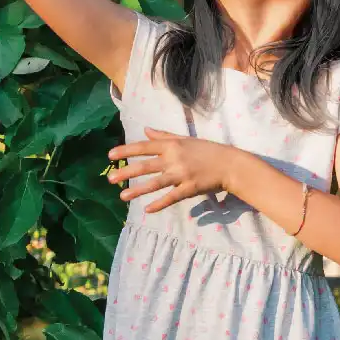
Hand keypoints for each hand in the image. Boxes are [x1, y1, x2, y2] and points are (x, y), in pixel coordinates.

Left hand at [108, 127, 229, 212]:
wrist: (229, 164)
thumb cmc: (206, 150)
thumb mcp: (185, 139)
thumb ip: (163, 135)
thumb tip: (145, 130)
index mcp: (172, 145)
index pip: (144, 147)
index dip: (126, 150)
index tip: (110, 155)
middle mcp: (174, 159)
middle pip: (145, 166)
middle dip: (126, 172)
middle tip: (110, 178)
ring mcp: (182, 175)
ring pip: (155, 183)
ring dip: (138, 190)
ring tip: (122, 197)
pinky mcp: (190, 188)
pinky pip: (171, 197)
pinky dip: (159, 203)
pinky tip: (147, 209)